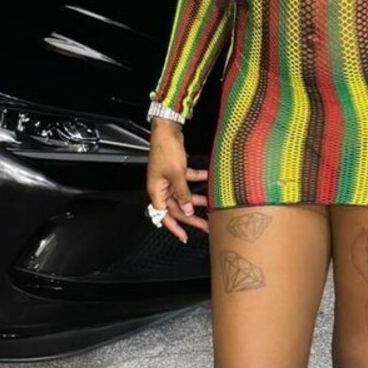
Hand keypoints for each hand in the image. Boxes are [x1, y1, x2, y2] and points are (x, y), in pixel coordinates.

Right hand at [147, 120, 208, 241]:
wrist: (166, 130)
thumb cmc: (166, 151)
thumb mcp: (177, 175)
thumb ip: (183, 194)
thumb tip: (188, 210)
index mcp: (156, 192)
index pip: (164, 216)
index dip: (174, 227)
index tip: (185, 236)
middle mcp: (161, 187)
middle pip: (177, 207)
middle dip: (191, 216)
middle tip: (205, 225)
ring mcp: (168, 179)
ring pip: (184, 194)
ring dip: (196, 199)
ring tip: (211, 204)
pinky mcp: (175, 170)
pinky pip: (187, 180)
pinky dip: (197, 179)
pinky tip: (209, 179)